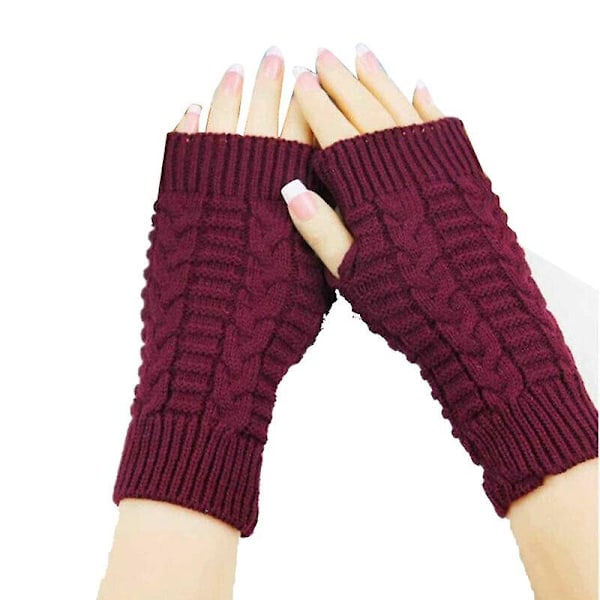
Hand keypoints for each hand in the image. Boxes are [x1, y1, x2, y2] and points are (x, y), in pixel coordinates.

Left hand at [113, 47, 334, 539]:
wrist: (212, 355)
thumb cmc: (273, 328)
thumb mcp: (315, 282)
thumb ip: (320, 230)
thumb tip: (315, 187)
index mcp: (291, 201)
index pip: (304, 137)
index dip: (310, 106)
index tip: (314, 78)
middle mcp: (250, 185)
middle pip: (264, 119)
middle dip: (274, 83)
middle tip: (279, 55)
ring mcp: (208, 191)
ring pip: (222, 125)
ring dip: (231, 93)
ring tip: (238, 68)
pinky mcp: (172, 203)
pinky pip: (180, 151)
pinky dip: (187, 126)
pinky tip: (193, 107)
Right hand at [280, 44, 597, 521]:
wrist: (478, 316)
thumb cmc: (409, 302)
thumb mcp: (352, 274)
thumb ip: (320, 229)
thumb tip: (289, 190)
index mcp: (367, 189)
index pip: (331, 133)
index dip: (312, 106)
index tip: (298, 81)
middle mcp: (401, 166)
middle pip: (365, 110)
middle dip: (340, 81)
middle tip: (322, 56)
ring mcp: (437, 164)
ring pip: (402, 108)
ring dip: (380, 80)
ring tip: (361, 56)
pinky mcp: (467, 171)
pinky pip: (443, 127)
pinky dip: (429, 105)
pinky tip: (419, 87)